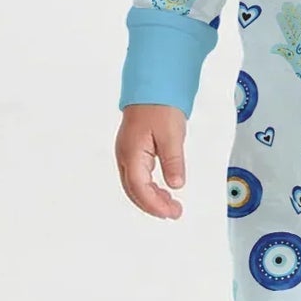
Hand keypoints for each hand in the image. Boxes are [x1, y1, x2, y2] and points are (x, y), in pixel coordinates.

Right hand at [115, 103, 188, 217]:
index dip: (154, 204)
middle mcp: (124, 156)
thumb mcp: (172, 134)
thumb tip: (176, 184)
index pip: (140, 187)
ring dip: (151, 198)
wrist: (152, 86)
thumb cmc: (160, 106)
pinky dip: (149, 188)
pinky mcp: (132, 151)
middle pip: (134, 190)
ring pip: (134, 185)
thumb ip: (173, 161)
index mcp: (132, 153)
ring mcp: (126, 154)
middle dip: (153, 206)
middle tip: (174, 213)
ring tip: (171, 205)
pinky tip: (162, 190)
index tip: (171, 212)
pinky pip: (137, 176)